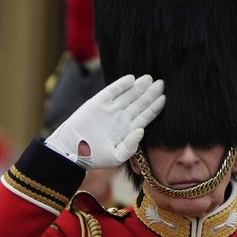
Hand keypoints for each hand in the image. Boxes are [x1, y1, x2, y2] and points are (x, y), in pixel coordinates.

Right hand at [44, 74, 164, 168]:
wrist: (71, 151)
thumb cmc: (94, 157)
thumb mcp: (116, 157)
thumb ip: (130, 146)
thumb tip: (141, 130)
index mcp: (128, 129)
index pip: (146, 116)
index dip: (155, 107)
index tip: (165, 98)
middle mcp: (121, 117)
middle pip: (140, 103)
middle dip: (151, 93)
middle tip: (162, 83)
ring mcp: (110, 109)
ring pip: (128, 95)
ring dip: (139, 87)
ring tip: (150, 78)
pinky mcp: (98, 103)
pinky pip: (112, 91)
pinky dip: (121, 85)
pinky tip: (131, 79)